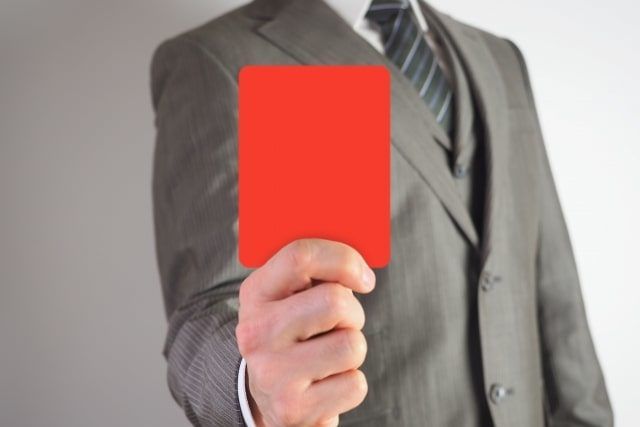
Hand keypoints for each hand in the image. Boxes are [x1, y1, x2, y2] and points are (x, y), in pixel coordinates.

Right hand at [236, 239, 375, 426]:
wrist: (267, 398)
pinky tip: (327, 384)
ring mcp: (272, 374)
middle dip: (353, 312)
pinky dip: (351, 384)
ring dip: (353, 348)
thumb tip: (360, 262)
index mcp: (255, 294)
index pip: (300, 256)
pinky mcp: (292, 409)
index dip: (344, 259)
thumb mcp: (289, 297)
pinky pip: (355, 384)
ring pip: (352, 345)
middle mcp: (256, 332)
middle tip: (343, 324)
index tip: (364, 278)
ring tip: (330, 355)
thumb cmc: (294, 335)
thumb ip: (316, 272)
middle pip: (335, 302)